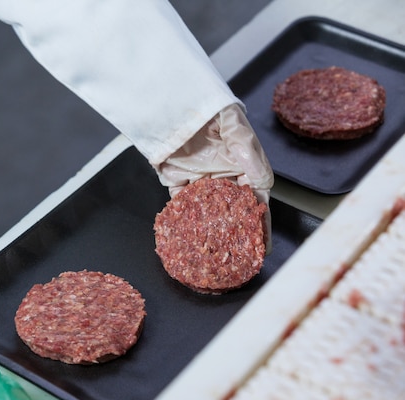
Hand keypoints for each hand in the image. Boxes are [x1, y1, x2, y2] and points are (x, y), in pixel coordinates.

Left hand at [156, 104, 273, 251]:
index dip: (260, 225)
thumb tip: (261, 182)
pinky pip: (179, 204)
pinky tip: (185, 235)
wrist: (178, 101)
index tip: (263, 248)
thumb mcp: (236, 128)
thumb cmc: (215, 110)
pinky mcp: (176, 180)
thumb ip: (247, 153)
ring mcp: (200, 181)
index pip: (256, 202)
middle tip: (236, 259)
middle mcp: (223, 179)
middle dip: (235, 235)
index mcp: (244, 168)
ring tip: (211, 255)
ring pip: (206, 212)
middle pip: (232, 213)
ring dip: (208, 231)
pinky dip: (182, 218)